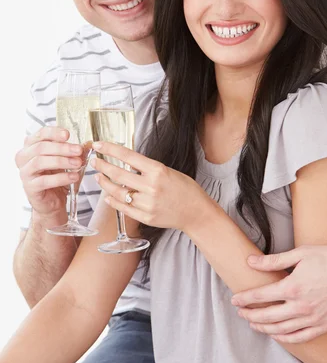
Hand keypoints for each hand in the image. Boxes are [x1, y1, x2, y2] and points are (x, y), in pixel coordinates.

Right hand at [15, 127, 84, 216]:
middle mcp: (23, 158)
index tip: (68, 134)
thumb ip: (74, 151)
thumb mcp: (66, 160)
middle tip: (78, 150)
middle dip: (62, 148)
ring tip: (78, 163)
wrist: (52, 201)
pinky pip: (44, 180)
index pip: (40, 134)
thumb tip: (87, 144)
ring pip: (40, 162)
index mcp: (31, 146)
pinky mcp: (30, 188)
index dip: (54, 132)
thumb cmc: (56, 176)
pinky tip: (74, 176)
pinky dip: (61, 177)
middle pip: (40, 147)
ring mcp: (25, 173)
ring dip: (62, 161)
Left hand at [91, 141, 211, 230]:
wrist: (196, 212)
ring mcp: (147, 204)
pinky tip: (107, 196)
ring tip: (99, 177)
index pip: (128, 156)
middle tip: (94, 162)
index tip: (99, 145)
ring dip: (105, 184)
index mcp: (158, 171)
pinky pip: (124, 209)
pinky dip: (113, 201)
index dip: (111, 150)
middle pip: (119, 175)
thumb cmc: (185, 189)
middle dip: (103, 166)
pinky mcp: (146, 217)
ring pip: (118, 193)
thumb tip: (127, 162)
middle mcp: (151, 187)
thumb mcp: (169, 171)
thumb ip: (148, 169)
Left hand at [231, 244, 326, 342]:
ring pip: (281, 329)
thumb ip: (273, 261)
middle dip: (250, 315)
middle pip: (267, 316)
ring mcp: (313, 318)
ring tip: (253, 324)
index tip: (235, 299)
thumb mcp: (300, 253)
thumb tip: (250, 261)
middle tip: (240, 312)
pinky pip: (300, 337)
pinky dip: (285, 338)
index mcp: (293, 287)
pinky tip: (276, 334)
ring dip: (264, 328)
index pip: (261, 296)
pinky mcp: (324, 325)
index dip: (245, 298)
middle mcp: (301, 306)